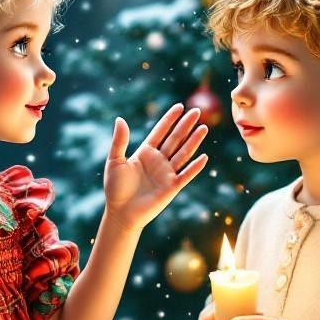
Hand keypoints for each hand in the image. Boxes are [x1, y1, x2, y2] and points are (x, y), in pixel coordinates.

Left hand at [103, 103, 208, 232]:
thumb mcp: (115, 161)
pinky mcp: (172, 187)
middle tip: (196, 111)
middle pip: (175, 139)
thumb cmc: (115, 188)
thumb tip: (120, 119)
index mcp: (145, 152)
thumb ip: (120, 141)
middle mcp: (158, 160)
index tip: (179, 106)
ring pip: (183, 153)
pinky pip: (186, 175)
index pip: (160, 132)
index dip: (169, 119)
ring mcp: (167, 173)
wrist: (121, 212)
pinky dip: (195, 167)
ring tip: (203, 128)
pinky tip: (204, 157)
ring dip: (193, 141)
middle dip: (185, 125)